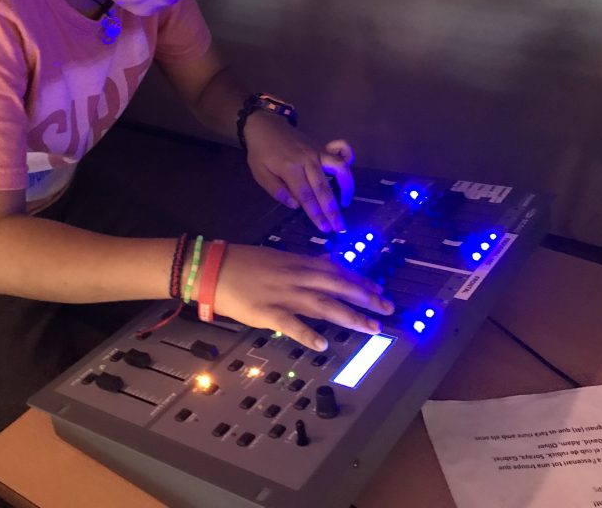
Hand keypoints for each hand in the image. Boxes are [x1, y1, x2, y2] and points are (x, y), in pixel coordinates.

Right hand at [213, 243, 394, 350]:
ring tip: (371, 327)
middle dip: (365, 297)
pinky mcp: (267, 313)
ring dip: (349, 316)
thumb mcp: (277, 256)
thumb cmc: (242, 262)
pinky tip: (323, 345)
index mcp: (298, 262)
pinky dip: (308, 335)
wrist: (213, 268)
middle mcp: (296, 277)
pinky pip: (291, 325)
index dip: (359, 280)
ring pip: (323, 305)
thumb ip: (301, 264)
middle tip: (388, 308)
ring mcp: (284, 295)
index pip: (336, 270)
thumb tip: (324, 266)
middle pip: (337, 286)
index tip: (378, 288)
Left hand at [243, 113, 354, 233]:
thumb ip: (277, 191)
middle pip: (323, 188)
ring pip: (339, 169)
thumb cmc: (261, 152)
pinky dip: (349, 158)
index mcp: (290, 169)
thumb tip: (296, 205)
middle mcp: (308, 160)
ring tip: (346, 203)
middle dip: (333, 210)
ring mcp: (318, 152)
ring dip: (347, 187)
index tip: (325, 228)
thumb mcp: (260, 174)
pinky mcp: (323, 147)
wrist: (265, 125)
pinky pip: (342, 150)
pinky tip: (347, 174)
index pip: (306, 196)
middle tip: (340, 227)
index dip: (316, 214)